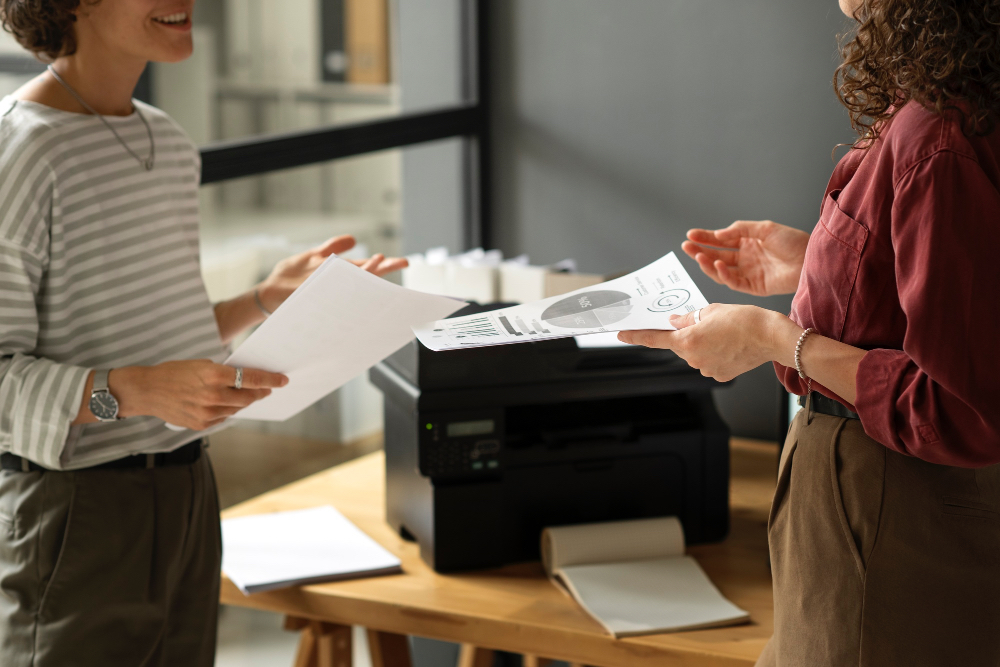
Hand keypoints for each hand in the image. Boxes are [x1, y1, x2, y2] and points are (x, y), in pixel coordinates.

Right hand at [111, 361, 287, 430]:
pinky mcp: (201, 424)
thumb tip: (246, 379)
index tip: (283, 380)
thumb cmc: (174, 373)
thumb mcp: (201, 365)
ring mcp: (207, 412)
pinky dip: (226, 410)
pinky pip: (223, 417)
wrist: (147, 390)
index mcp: (213, 376)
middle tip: (266, 388)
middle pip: (248, 397)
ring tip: (243, 393)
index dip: (270, 380)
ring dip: (242, 401)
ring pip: (236, 408)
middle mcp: (212, 396)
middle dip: (260, 392)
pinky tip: (222, 403)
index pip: (250, 378)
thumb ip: (224, 373)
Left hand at [257, 235, 408, 311]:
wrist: (266, 295)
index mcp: (338, 274)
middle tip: (402, 262)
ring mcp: (323, 286)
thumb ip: (332, 247)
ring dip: (362, 272)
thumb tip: (353, 239)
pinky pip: (326, 285)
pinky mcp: (308, 290)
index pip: (365, 269)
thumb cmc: (289, 278)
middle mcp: (334, 283)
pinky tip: (347, 272)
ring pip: (348, 280)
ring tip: (378, 262)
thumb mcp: (312, 257)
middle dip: (381, 268)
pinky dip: (336, 279)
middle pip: (362, 275)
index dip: (384, 265)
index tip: (403, 261)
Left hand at [617, 304, 782, 381]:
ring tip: (725, 333)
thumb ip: (688, 318)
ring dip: (704, 344)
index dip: (635, 336)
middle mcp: (693, 359)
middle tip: (708, 323)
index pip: (654, 339)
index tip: (620, 335)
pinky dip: (716, 354)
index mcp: (687, 341)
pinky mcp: (720, 375)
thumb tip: (674, 322)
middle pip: (680, 345)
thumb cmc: (744, 320)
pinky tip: (730, 345)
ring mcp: (706, 370)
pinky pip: (710, 362)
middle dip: (688, 334)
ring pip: (696, 354)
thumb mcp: (711, 310)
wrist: (772, 337)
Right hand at [682, 220, 808, 295]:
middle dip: (700, 251)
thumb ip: (740, 230)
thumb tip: (718, 234)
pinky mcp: (754, 287)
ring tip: (698, 257)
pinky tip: (718, 265)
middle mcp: (746, 258)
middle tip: (686, 246)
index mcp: (748, 242)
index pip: (721, 241)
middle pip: (717, 255)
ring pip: (722, 270)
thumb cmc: (793, 241)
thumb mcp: (764, 228)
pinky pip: (734, 282)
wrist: (811, 259)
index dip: (705, 238)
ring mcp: (749, 273)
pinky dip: (724, 275)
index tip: (690, 235)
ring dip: (708, 264)